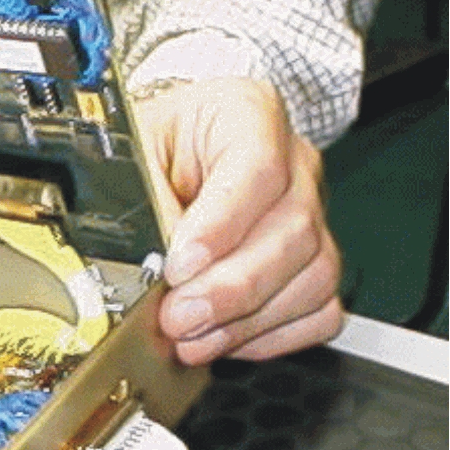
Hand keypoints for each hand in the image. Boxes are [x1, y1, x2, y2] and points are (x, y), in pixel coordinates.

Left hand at [134, 76, 344, 364]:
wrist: (166, 157)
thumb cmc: (151, 149)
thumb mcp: (131, 156)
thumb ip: (146, 205)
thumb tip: (153, 269)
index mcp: (248, 112)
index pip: (257, 168)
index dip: (220, 226)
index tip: (178, 266)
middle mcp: (293, 160)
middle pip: (292, 230)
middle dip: (229, 289)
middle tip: (177, 317)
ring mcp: (314, 212)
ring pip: (312, 275)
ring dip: (248, 320)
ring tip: (192, 337)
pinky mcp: (315, 261)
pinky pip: (318, 310)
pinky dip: (272, 336)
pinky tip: (224, 338)